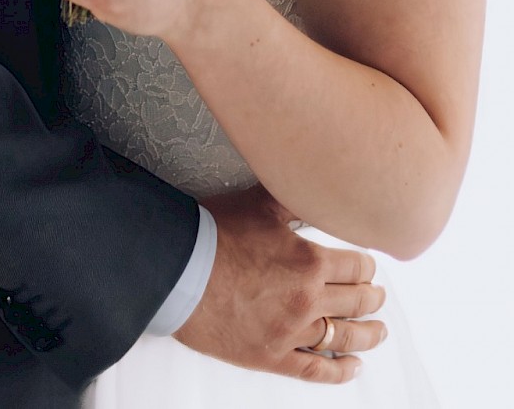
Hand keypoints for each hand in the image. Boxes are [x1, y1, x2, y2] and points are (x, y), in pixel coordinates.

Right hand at [178, 188, 386, 383]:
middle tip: (378, 297)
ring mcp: (291, 332)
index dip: (367, 266)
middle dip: (372, 298)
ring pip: (343, 337)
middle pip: (356, 302)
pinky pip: (314, 369)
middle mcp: (308, 300)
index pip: (357, 267)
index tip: (369, 267)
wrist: (179, 271)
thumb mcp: (259, 204)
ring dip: (367, 334)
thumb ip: (293, 200)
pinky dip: (339, 371)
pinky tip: (353, 367)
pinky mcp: (272, 356)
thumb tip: (315, 187)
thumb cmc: (214, 234)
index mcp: (310, 261)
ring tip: (378, 332)